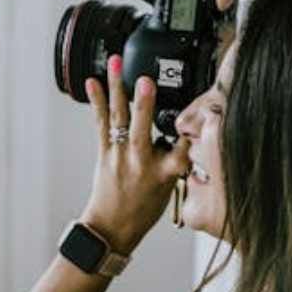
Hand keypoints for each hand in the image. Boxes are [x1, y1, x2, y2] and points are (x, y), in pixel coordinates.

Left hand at [79, 55, 189, 253]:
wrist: (112, 228)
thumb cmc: (143, 209)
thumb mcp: (171, 187)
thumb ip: (177, 158)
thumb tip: (186, 132)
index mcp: (164, 173)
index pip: (182, 148)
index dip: (191, 131)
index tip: (198, 113)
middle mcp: (140, 162)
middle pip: (143, 128)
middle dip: (145, 104)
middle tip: (146, 81)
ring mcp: (119, 156)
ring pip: (118, 118)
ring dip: (117, 87)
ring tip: (115, 63)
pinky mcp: (104, 152)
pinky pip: (100, 123)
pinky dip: (97, 101)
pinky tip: (93, 82)